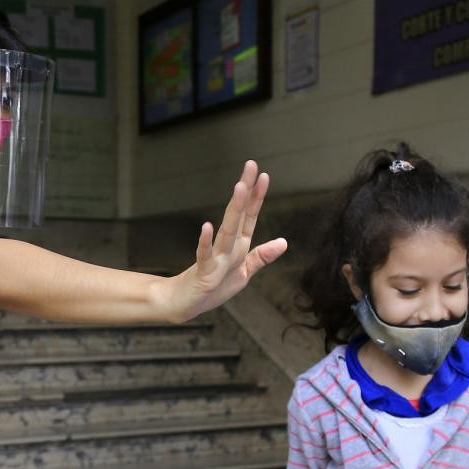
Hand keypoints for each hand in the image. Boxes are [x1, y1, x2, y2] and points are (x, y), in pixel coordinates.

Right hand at [158, 161, 287, 322]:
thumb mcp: (243, 273)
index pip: (249, 217)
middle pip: (238, 215)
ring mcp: (214, 258)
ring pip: (226, 231)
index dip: (257, 197)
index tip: (264, 175)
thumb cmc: (213, 287)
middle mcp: (228, 247)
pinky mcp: (203, 273)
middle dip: (246, 191)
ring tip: (239, 188)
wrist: (185, 303)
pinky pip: (204, 256)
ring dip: (233, 210)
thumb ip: (261, 257)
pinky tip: (207, 227)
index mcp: (238, 245)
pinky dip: (205, 242)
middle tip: (250, 166)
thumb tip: (283, 242)